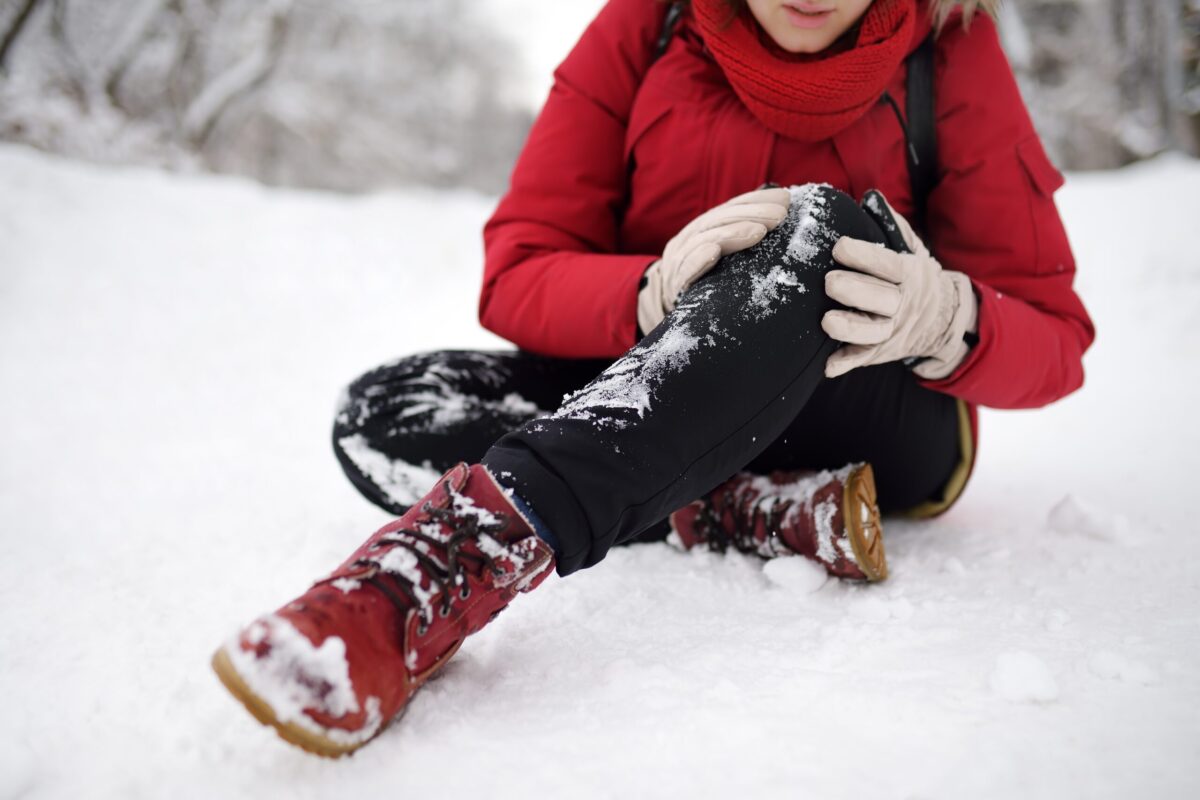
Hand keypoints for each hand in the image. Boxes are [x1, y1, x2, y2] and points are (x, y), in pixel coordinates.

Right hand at [638, 187, 789, 333]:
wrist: (667, 307)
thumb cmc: (706, 281)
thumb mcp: (723, 256)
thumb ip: (743, 238)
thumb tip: (782, 219)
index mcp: (703, 228)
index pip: (731, 208)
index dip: (756, 200)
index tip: (784, 199)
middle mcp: (689, 238)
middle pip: (720, 220)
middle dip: (752, 214)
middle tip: (780, 216)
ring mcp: (679, 260)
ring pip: (704, 239)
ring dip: (733, 233)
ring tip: (760, 231)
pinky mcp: (674, 284)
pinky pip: (685, 270)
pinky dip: (699, 259)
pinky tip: (714, 252)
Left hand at [821, 191, 977, 379]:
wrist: (941, 320)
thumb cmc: (914, 278)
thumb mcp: (912, 250)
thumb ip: (892, 226)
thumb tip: (871, 198)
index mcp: (909, 275)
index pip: (888, 265)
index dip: (865, 256)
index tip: (839, 246)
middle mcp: (902, 305)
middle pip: (882, 300)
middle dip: (855, 291)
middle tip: (829, 282)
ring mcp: (892, 331)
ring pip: (873, 333)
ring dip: (850, 329)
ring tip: (827, 322)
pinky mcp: (880, 351)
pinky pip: (864, 358)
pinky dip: (846, 363)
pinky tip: (828, 365)